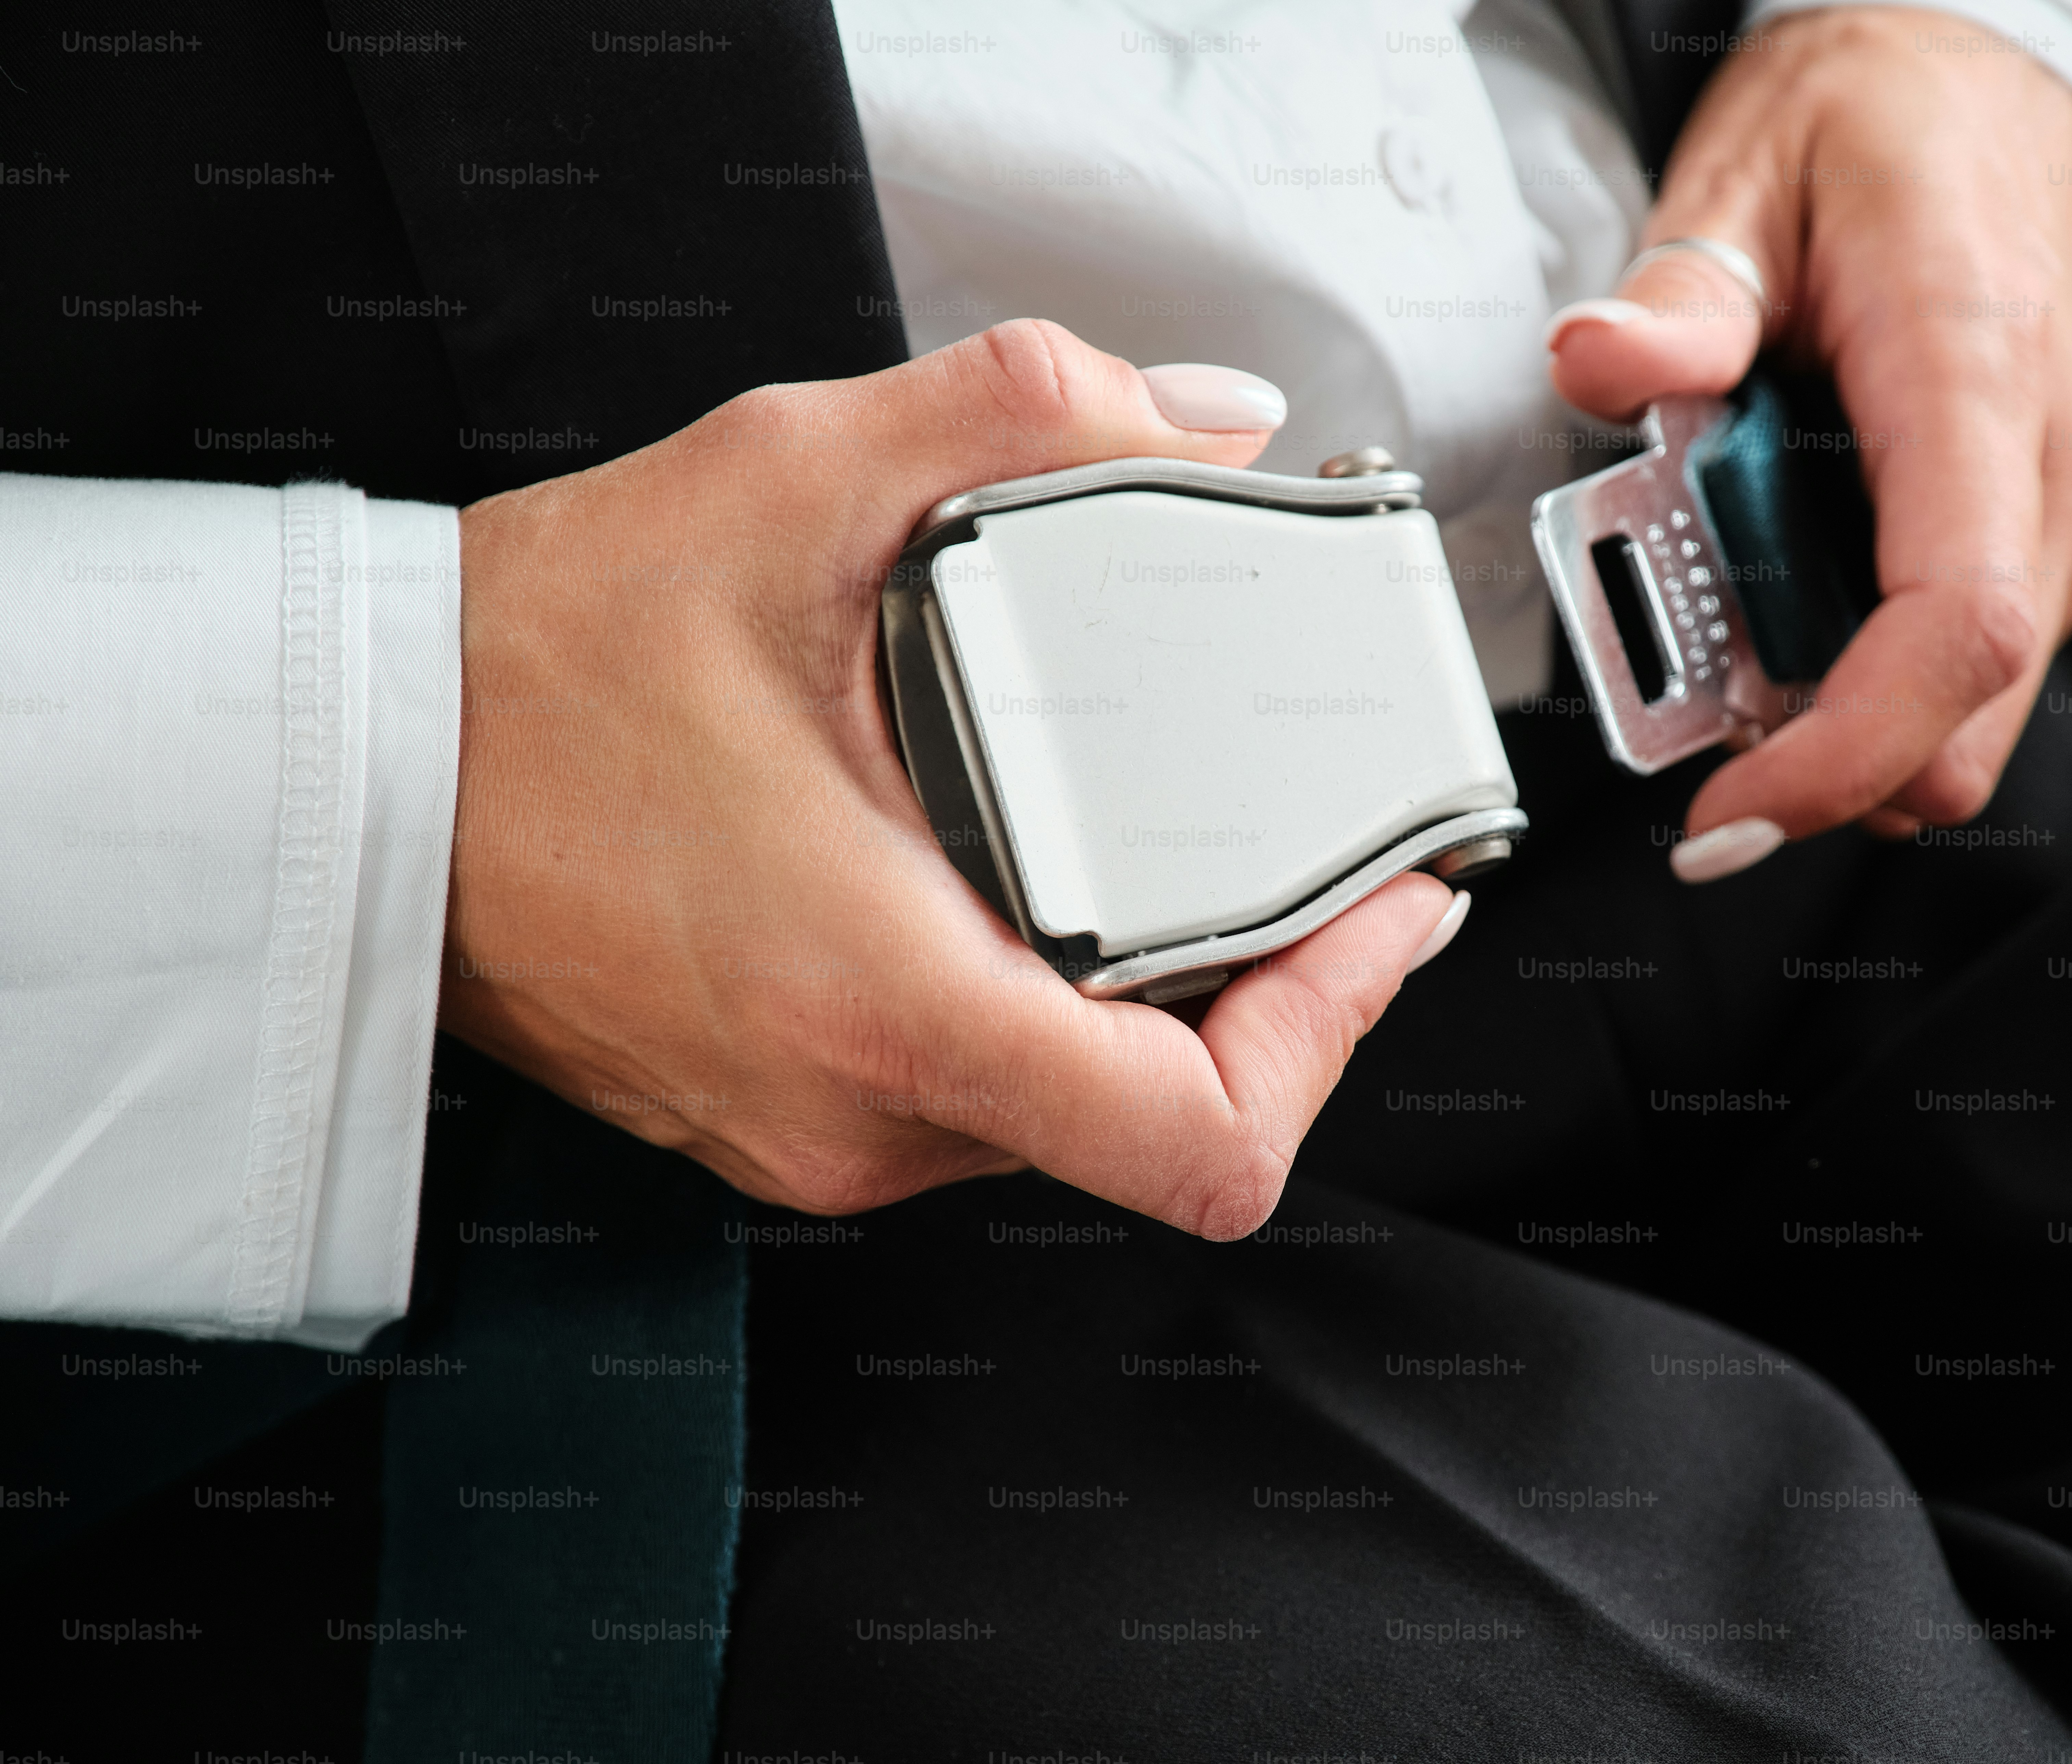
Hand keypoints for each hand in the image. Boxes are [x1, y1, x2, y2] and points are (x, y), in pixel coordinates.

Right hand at [443, 321, 1460, 1235]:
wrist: (359, 776)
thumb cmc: (530, 668)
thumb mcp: (785, 484)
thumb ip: (1016, 422)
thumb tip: (1197, 425)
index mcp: (884, 999)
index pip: (1199, 1136)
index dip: (1335, 1030)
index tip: (1387, 912)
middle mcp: (863, 1111)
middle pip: (1165, 1110)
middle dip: (1274, 983)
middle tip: (1327, 851)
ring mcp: (822, 1133)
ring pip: (1075, 1097)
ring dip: (1160, 985)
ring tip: (1195, 851)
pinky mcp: (792, 1113)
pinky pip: (985, 1085)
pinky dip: (1054, 992)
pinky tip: (1050, 877)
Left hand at [1549, 6, 2071, 873]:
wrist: (1996, 78)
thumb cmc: (1885, 120)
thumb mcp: (1750, 171)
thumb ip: (1678, 294)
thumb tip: (1598, 361)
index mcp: (1977, 383)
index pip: (1955, 634)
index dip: (1844, 756)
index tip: (1728, 807)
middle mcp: (2051, 471)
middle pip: (1963, 718)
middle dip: (1818, 759)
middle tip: (1694, 711)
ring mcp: (2064, 515)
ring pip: (1962, 710)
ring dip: (1831, 707)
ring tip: (1734, 605)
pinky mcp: (2047, 535)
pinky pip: (1958, 659)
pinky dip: (1861, 664)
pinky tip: (1791, 581)